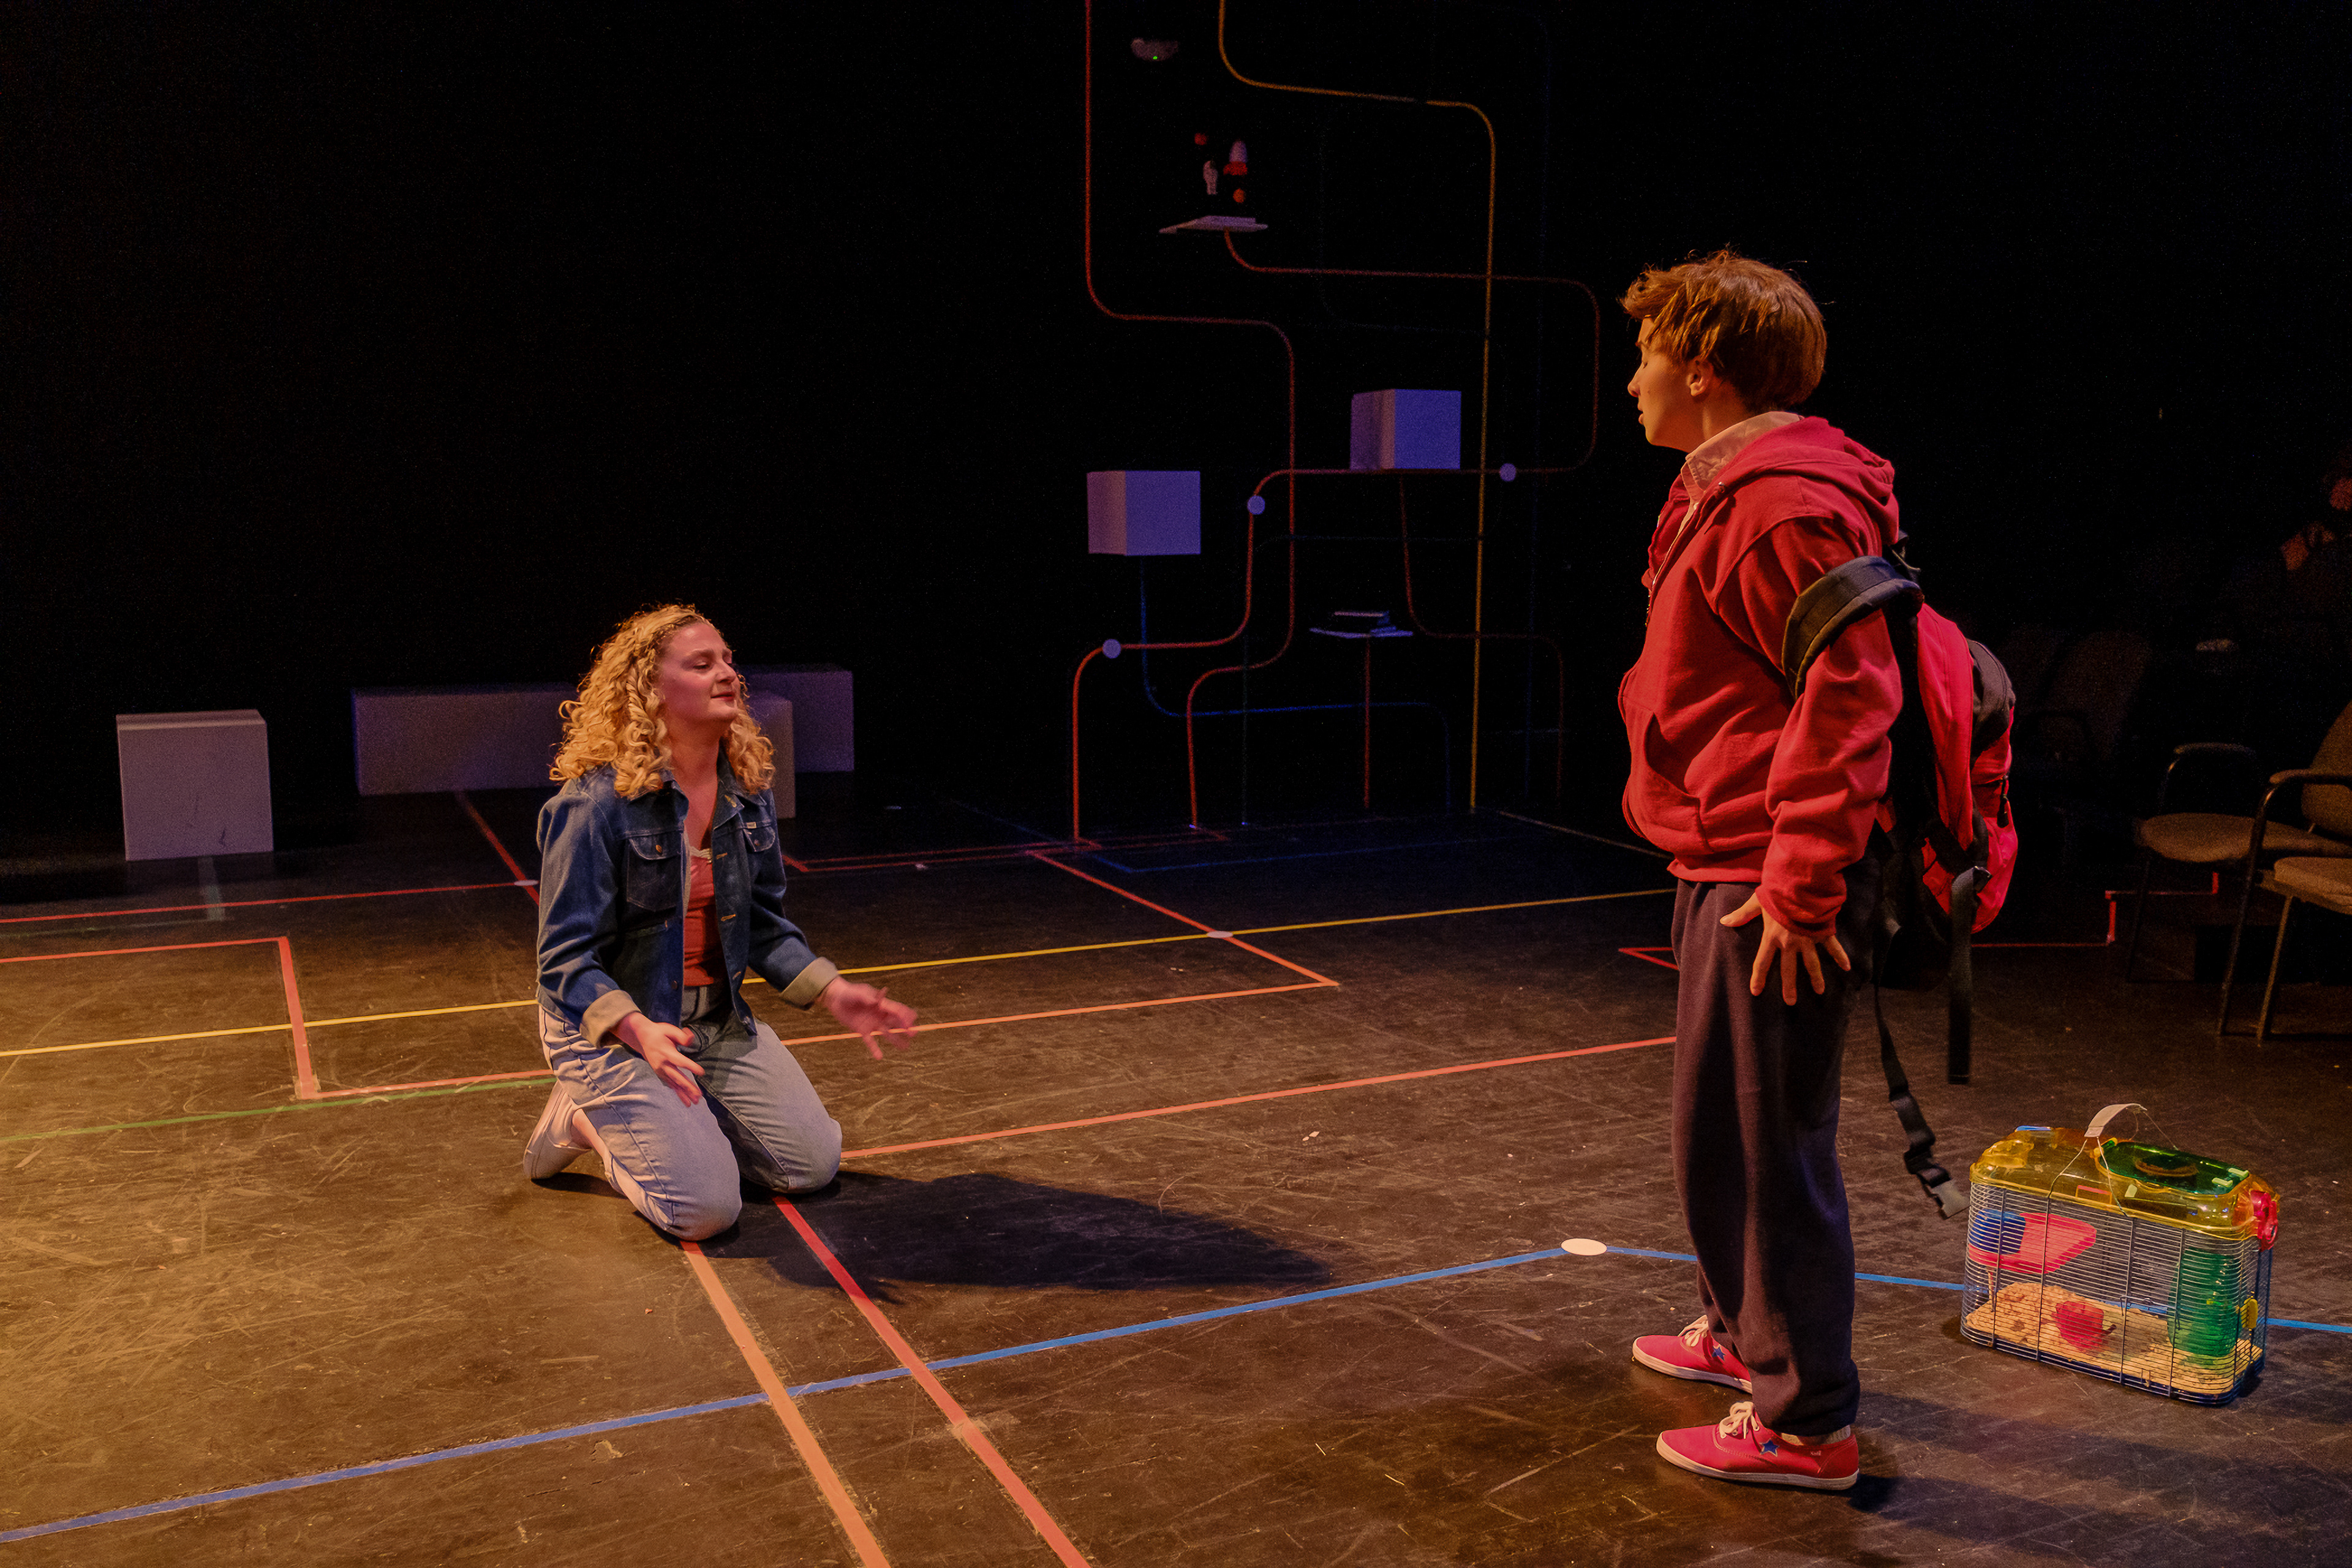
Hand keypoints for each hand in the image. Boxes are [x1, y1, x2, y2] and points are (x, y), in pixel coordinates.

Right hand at [613, 1012, 706, 1105]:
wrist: (642, 1038)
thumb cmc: (659, 1033)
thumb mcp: (670, 1030)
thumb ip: (681, 1036)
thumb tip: (690, 1039)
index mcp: (666, 1053)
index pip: (680, 1061)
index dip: (691, 1066)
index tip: (702, 1072)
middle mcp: (662, 1064)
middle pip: (677, 1077)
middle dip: (688, 1087)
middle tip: (698, 1096)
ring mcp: (660, 1071)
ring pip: (674, 1084)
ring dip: (684, 1094)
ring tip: (694, 1102)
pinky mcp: (660, 1074)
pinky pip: (671, 1085)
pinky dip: (678, 1092)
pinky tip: (686, 1100)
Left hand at [820, 978, 916, 1059]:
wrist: (836, 997)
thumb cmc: (850, 992)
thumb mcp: (859, 992)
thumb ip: (868, 997)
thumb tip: (878, 1000)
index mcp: (881, 1004)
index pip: (897, 1010)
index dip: (905, 1016)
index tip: (911, 1023)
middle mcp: (879, 1015)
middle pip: (896, 1022)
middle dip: (905, 1028)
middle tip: (914, 1034)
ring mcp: (872, 1023)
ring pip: (887, 1033)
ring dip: (896, 1040)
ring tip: (905, 1047)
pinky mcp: (862, 1030)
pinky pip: (870, 1041)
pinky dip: (874, 1049)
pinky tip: (879, 1057)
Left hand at [1720, 892, 1848, 1004]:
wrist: (1800, 884)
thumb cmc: (1777, 892)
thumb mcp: (1757, 902)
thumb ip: (1742, 914)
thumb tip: (1724, 921)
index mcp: (1772, 936)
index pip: (1762, 961)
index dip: (1758, 977)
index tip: (1756, 992)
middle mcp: (1790, 943)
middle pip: (1788, 969)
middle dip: (1789, 986)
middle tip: (1790, 1002)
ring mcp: (1807, 939)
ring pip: (1812, 964)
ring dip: (1816, 978)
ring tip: (1819, 991)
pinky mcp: (1822, 932)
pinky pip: (1833, 947)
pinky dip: (1841, 956)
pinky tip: (1847, 967)